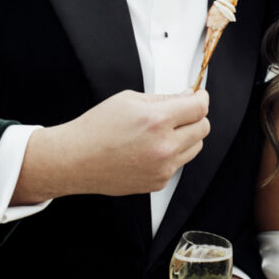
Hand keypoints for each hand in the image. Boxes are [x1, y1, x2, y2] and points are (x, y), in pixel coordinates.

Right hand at [13, 88, 209, 201]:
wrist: (75, 160)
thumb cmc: (96, 129)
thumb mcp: (129, 100)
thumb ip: (163, 99)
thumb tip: (186, 97)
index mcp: (157, 120)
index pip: (199, 108)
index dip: (202, 98)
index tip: (199, 95)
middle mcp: (164, 146)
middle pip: (203, 128)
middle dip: (195, 117)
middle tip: (181, 112)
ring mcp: (163, 168)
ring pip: (195, 147)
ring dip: (186, 136)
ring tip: (162, 132)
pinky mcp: (159, 182)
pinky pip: (179, 164)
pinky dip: (172, 154)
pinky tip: (151, 149)